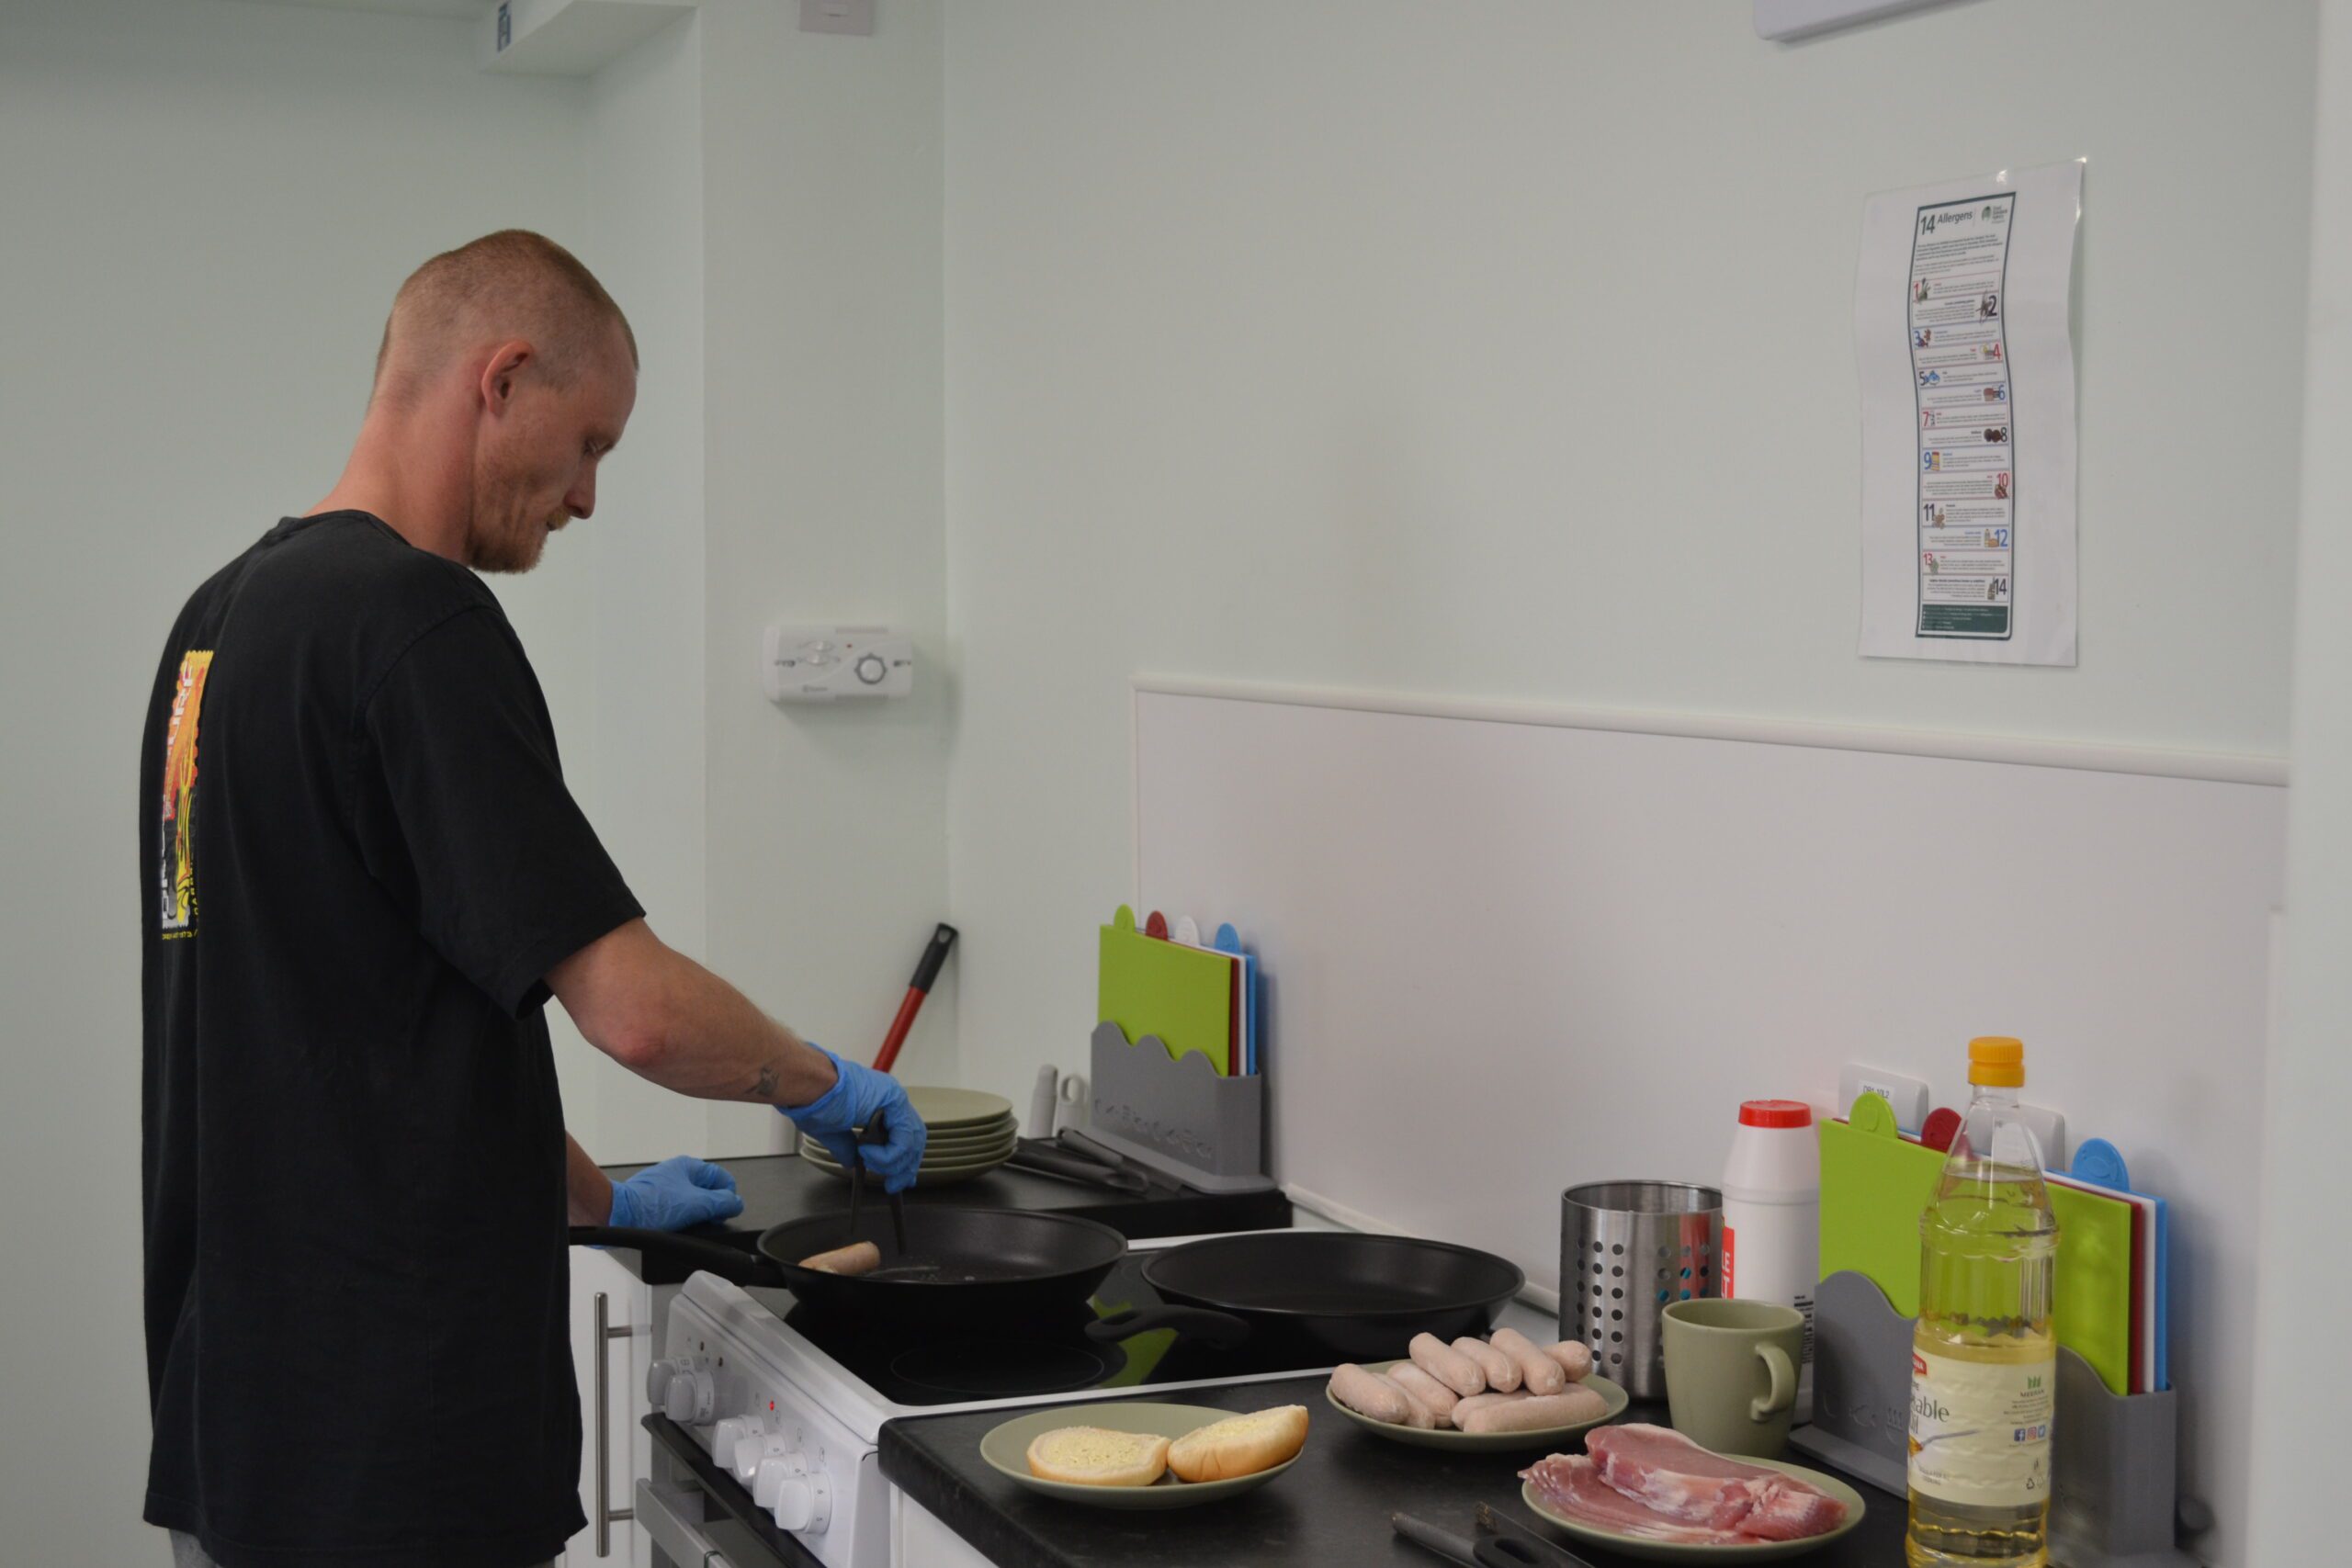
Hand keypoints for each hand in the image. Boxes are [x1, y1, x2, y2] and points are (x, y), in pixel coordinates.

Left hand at [606, 1156, 744, 1230]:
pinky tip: (672, 1228)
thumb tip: (736, 1203)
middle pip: (707, 1191)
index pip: (722, 1178)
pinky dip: (678, 1219)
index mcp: (688, 1166)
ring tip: (686, 1225)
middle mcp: (676, 1173)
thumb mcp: (697, 1204)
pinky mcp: (653, 1201)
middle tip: (705, 1220)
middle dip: (710, 1208)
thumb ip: (722, 1203)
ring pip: (691, 1202)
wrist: (617, 1216)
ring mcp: (664, 1187)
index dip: (728, 1196)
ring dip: (693, 1215)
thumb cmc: (650, 1205)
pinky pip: (675, 1210)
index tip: (727, 1211)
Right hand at [779, 1047, 927, 1192]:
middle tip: (893, 1184)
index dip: (904, 1158)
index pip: (903, 1134)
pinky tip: (868, 1154)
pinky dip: (888, 1153)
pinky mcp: (894, 1098)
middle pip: (914, 1138)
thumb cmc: (812, 1100)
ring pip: (912, 1139)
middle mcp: (889, 1098)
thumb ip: (847, 1147)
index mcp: (877, 1102)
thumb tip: (851, 1162)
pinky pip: (904, 1137)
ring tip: (872, 1166)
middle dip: (905, 1166)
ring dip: (894, 1162)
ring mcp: (894, 1096)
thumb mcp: (833, 1132)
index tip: (900, 1178)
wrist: (807, 1084)